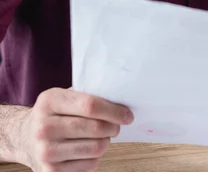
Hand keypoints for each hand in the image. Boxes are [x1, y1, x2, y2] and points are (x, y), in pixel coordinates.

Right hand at [18, 87, 133, 171]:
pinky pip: (90, 165)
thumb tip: (120, 102)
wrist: (25, 137)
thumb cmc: (54, 114)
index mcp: (49, 101)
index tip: (128, 115)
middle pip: (95, 128)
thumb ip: (87, 95)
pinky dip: (95, 157)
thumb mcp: (63, 96)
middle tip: (116, 125)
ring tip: (101, 136)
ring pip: (96, 148)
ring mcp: (46, 151)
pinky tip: (87, 149)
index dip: (113, 111)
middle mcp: (44, 127)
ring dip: (106, 142)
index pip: (90, 105)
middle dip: (113, 127)